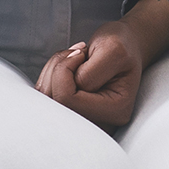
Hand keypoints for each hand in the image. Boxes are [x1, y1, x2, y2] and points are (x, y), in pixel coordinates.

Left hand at [35, 0, 168, 128]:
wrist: (125, 46)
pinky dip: (49, 76)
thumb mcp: (113, 50)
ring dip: (53, 71)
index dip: (65, 71)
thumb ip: (90, 73)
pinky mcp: (70, 113)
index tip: (81, 53)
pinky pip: (43, 99)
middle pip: (54, 103)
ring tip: (74, 58)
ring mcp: (84, 119)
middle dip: (57, 71)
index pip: (68, 100)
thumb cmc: (122, 46)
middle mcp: (100, 123)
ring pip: (46, 100)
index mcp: (116, 111)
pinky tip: (67, 67)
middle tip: (77, 54)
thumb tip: (66, 90)